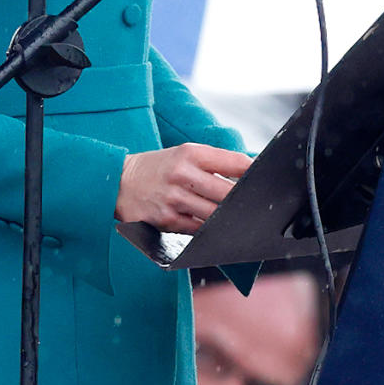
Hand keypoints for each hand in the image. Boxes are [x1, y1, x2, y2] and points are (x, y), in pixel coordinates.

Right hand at [114, 143, 251, 231]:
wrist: (118, 182)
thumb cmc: (158, 167)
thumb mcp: (183, 153)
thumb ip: (214, 162)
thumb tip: (248, 173)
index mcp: (191, 153)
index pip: (234, 162)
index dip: (254, 173)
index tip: (266, 180)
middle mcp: (183, 175)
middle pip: (228, 193)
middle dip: (244, 201)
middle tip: (256, 207)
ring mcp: (174, 200)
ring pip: (215, 215)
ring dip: (228, 219)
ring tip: (239, 220)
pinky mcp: (167, 221)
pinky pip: (198, 230)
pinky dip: (209, 231)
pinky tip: (216, 229)